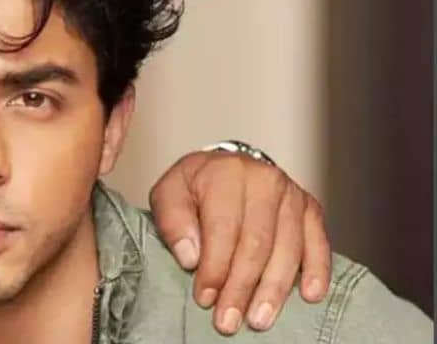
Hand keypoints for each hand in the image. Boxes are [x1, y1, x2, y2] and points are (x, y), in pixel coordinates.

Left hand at [148, 149, 330, 335]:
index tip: (204, 298)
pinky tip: (309, 296)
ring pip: (288, 249)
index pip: (223, 228)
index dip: (214, 268)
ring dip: (273, 290)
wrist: (225, 166)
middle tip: (228, 321)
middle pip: (256, 243)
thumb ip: (173, 222)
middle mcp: (264, 179)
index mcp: (226, 173)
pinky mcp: (311, 208)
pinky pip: (318, 243)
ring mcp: (292, 194)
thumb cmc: (194, 186)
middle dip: (241, 287)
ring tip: (259, 320)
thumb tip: (191, 258)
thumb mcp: (168, 194)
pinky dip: (317, 271)